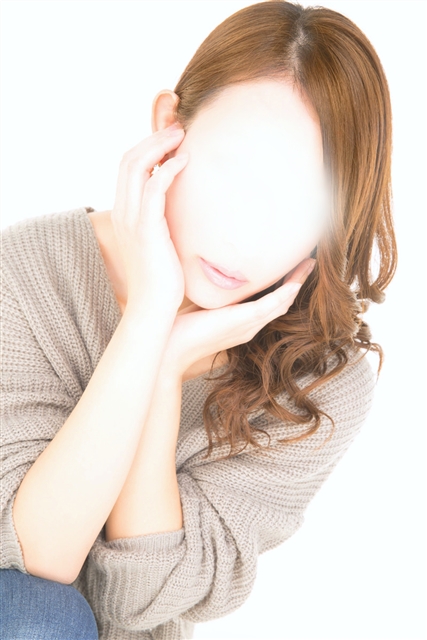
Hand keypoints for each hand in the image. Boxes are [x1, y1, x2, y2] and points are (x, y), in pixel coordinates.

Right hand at [110, 123, 188, 314]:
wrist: (153, 309)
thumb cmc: (162, 280)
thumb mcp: (161, 245)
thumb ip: (164, 224)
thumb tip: (182, 213)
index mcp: (125, 215)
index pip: (128, 168)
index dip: (147, 147)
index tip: (171, 138)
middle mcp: (123, 213)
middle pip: (129, 160)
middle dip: (153, 138)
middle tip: (178, 127)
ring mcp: (132, 220)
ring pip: (136, 167)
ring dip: (160, 145)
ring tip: (182, 135)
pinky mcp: (147, 229)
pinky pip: (153, 188)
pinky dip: (167, 169)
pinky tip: (185, 161)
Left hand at [161, 258, 315, 377]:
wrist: (169, 348)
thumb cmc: (178, 327)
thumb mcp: (199, 304)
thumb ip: (210, 291)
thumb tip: (206, 268)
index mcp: (241, 323)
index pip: (269, 302)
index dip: (283, 285)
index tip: (291, 266)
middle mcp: (249, 326)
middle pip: (282, 303)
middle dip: (297, 282)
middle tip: (309, 262)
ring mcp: (248, 326)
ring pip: (282, 303)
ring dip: (297, 283)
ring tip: (309, 264)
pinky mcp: (243, 322)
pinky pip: (271, 306)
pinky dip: (285, 292)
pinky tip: (295, 280)